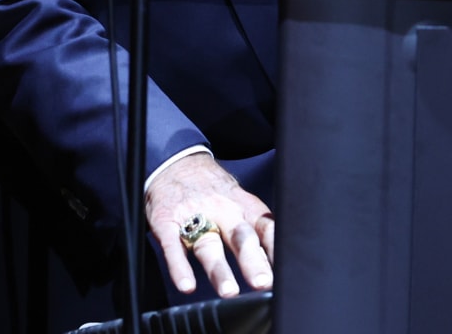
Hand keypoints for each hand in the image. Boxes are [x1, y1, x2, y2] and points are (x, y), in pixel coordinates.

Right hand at [144, 152, 273, 296]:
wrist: (174, 161)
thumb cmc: (211, 188)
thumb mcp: (238, 198)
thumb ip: (256, 225)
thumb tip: (279, 256)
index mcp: (242, 204)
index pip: (265, 226)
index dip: (275, 247)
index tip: (285, 270)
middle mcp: (221, 210)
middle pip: (240, 237)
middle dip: (252, 261)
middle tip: (262, 282)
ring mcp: (193, 216)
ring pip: (208, 245)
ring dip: (219, 270)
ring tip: (229, 291)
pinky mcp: (167, 222)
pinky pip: (172, 247)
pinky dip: (179, 267)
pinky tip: (186, 285)